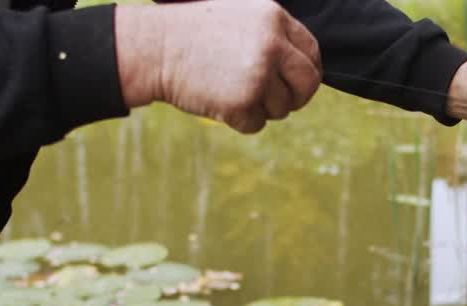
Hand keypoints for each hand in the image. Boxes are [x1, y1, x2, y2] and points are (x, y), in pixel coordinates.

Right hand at [115, 0, 321, 132]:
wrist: (155, 48)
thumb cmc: (194, 34)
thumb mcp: (241, 19)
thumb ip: (273, 38)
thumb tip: (302, 69)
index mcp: (274, 19)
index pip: (311, 52)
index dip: (307, 71)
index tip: (297, 83)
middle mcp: (272, 45)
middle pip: (308, 83)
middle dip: (297, 97)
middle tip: (280, 102)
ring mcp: (258, 75)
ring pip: (282, 108)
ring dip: (261, 108)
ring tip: (230, 90)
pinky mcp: (242, 102)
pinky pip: (257, 125)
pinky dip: (240, 121)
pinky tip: (219, 101)